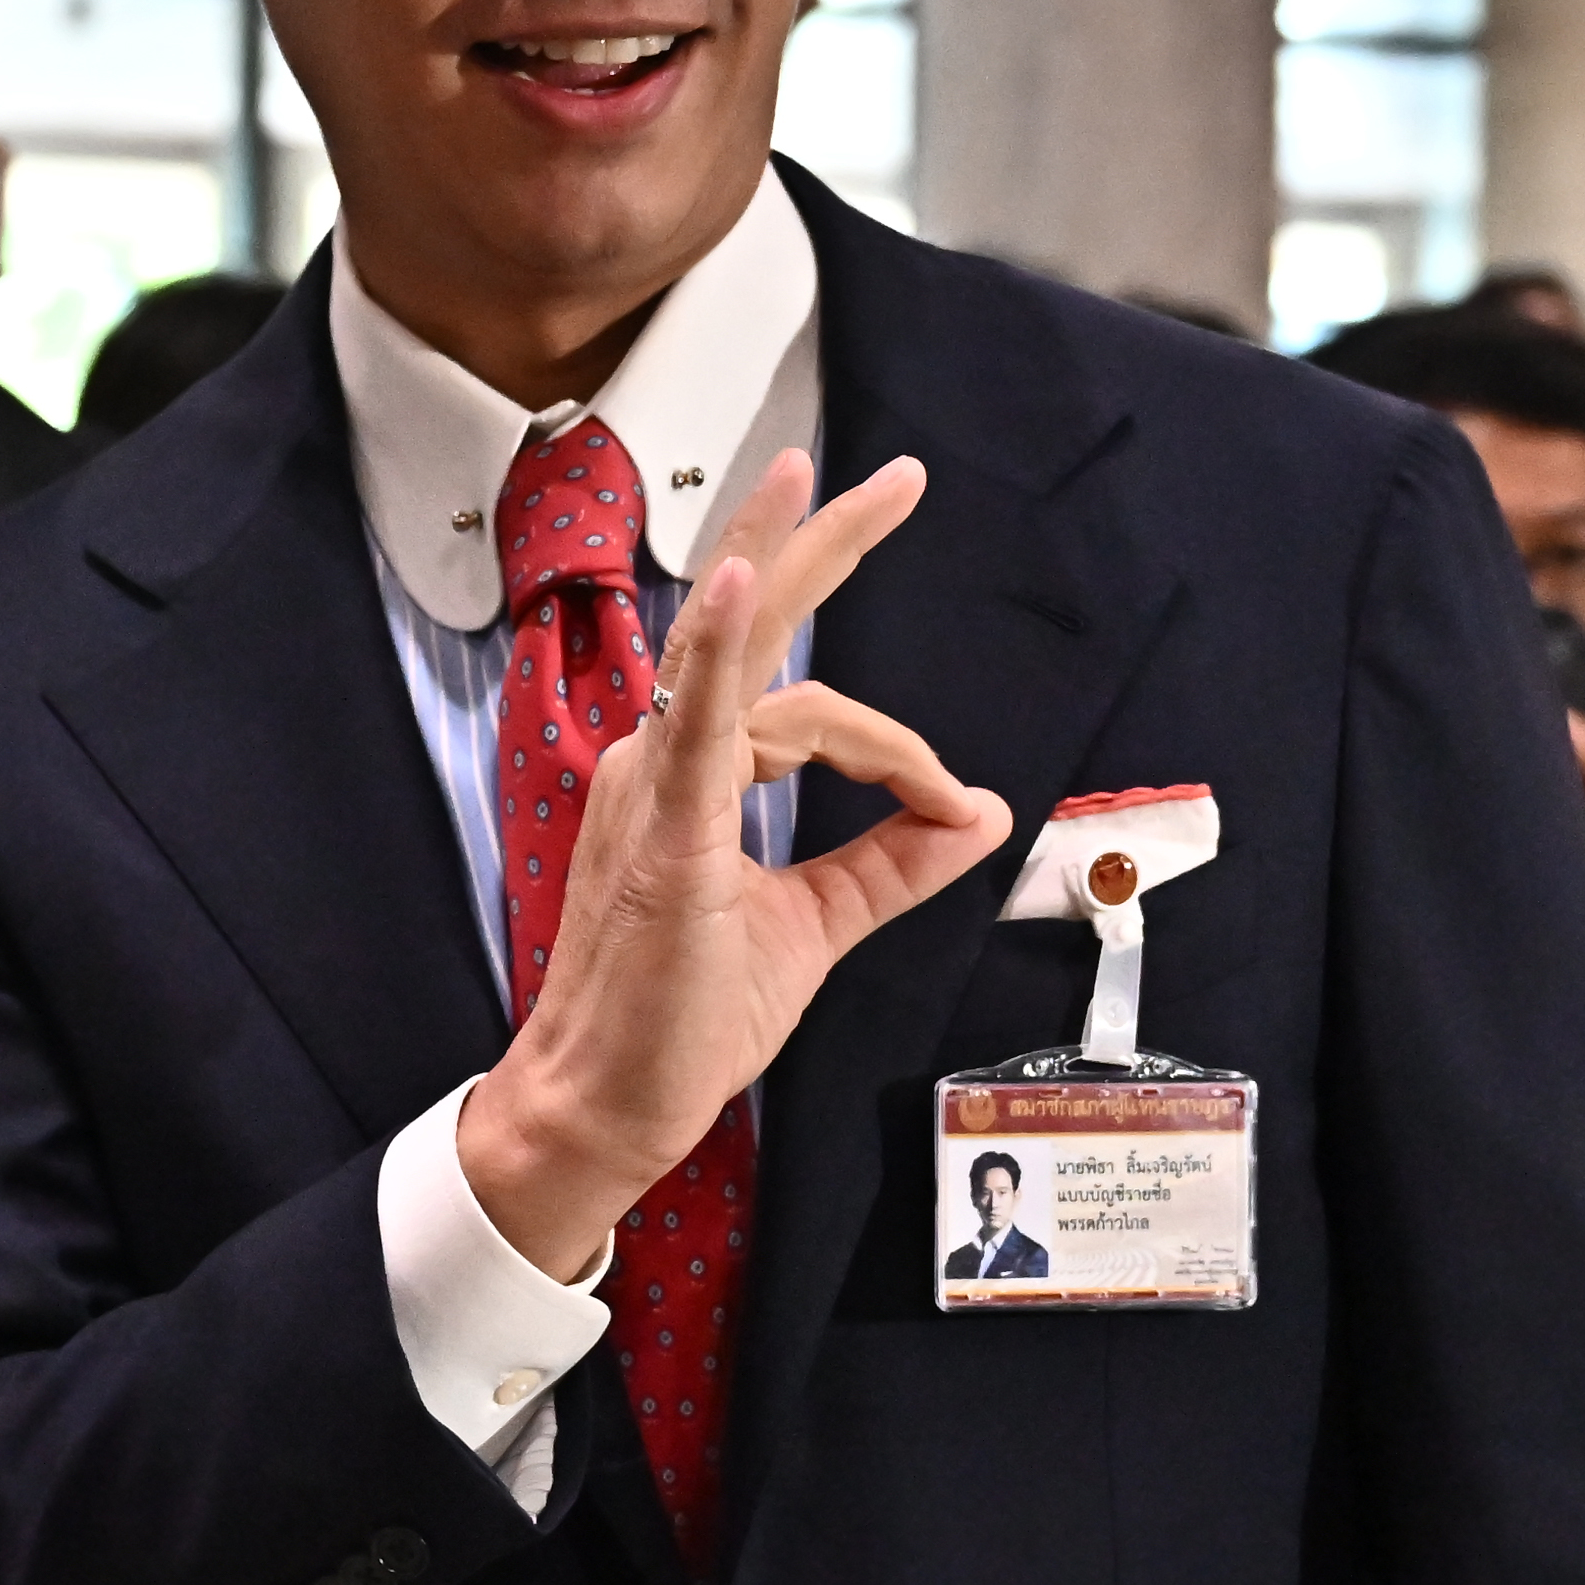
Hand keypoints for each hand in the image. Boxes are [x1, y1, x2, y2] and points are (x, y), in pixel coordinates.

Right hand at [458, 451, 1011, 1276]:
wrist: (606, 1108)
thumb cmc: (680, 1021)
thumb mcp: (814, 926)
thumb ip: (890, 864)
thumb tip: (978, 813)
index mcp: (695, 774)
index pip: (811, 711)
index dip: (898, 748)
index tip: (950, 803)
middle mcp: (664, 758)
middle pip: (750, 621)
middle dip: (821, 536)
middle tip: (900, 476)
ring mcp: (655, 785)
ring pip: (731, 652)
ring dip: (779, 557)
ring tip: (814, 476)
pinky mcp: (664, 832)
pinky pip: (696, 720)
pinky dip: (721, 644)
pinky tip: (747, 580)